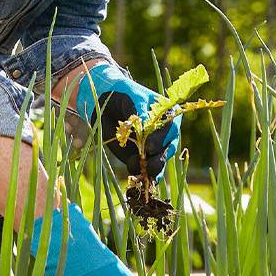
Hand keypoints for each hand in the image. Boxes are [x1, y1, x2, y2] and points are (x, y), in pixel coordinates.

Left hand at [73, 62, 180, 179]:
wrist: (105, 102)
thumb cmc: (122, 94)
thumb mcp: (131, 97)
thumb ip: (139, 111)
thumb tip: (146, 126)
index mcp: (168, 114)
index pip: (170, 129)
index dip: (161, 139)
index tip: (149, 146)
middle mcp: (165, 132)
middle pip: (168, 148)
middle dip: (159, 158)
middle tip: (147, 164)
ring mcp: (155, 146)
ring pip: (160, 160)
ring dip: (152, 169)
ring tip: (142, 174)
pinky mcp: (142, 156)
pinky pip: (147, 168)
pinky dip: (145, 175)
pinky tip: (142, 181)